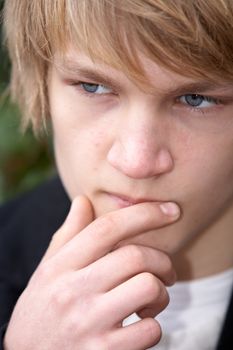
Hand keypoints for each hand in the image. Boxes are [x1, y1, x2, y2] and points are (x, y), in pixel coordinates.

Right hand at [4, 196, 179, 349]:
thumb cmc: (42, 309)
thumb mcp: (48, 270)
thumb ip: (68, 234)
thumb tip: (82, 200)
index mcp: (60, 266)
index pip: (107, 228)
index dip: (144, 213)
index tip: (170, 210)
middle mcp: (72, 291)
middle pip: (135, 256)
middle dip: (162, 260)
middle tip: (165, 270)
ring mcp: (88, 323)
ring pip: (148, 287)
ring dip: (161, 293)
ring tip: (152, 300)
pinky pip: (150, 330)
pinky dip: (154, 325)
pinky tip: (141, 326)